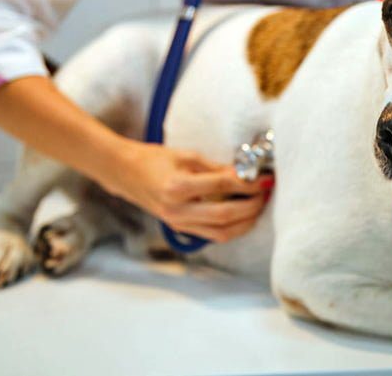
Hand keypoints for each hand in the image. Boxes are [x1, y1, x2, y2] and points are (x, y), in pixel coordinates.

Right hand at [98, 139, 273, 241]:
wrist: (125, 174)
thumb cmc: (154, 160)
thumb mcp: (186, 156)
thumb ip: (216, 168)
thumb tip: (245, 174)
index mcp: (177, 187)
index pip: (222, 186)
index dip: (248, 183)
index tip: (265, 178)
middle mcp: (177, 210)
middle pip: (226, 215)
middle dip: (252, 205)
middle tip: (266, 192)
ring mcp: (178, 224)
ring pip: (222, 232)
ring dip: (246, 221)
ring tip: (259, 205)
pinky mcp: (180, 229)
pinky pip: (213, 235)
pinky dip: (233, 228)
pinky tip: (244, 216)